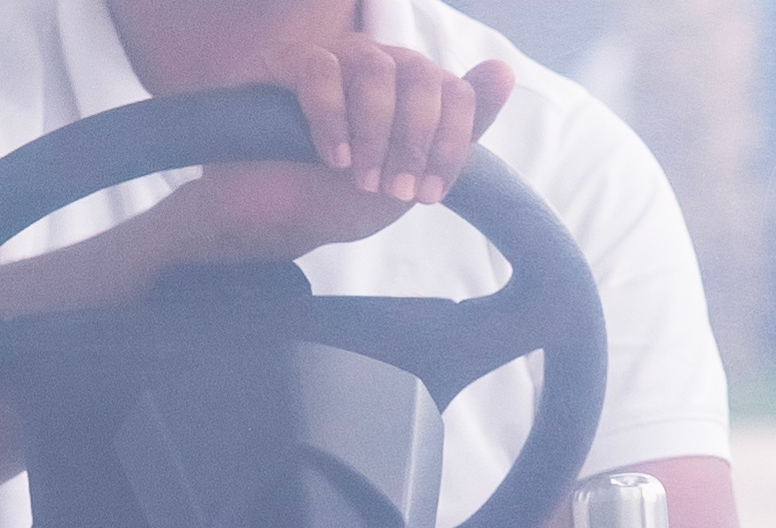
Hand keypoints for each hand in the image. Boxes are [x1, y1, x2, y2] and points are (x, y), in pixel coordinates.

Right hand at [160, 44, 516, 258]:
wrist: (272, 221)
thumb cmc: (338, 197)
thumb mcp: (409, 175)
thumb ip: (459, 131)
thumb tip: (503, 71)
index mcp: (411, 87)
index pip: (453, 91)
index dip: (449, 144)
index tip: (427, 196)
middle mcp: (375, 63)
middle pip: (419, 74)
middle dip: (413, 140)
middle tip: (394, 191)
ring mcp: (330, 58)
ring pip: (374, 67)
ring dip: (375, 131)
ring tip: (360, 179)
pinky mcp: (282, 64)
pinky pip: (318, 70)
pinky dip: (331, 116)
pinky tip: (332, 158)